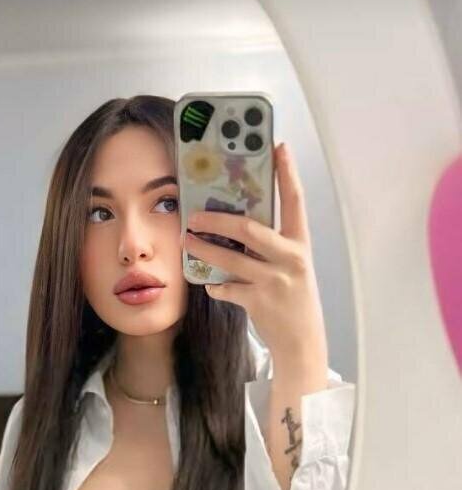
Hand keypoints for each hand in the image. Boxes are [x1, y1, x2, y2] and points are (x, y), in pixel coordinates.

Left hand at [183, 142, 327, 369]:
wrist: (302, 343)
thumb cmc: (292, 298)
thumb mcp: (289, 266)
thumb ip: (269, 245)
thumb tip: (235, 222)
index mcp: (300, 244)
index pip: (295, 201)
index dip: (288, 172)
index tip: (278, 146)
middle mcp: (291, 259)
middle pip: (251, 229)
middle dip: (219, 219)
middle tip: (194, 214)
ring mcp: (276, 282)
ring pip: (232, 259)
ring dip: (205, 249)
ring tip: (187, 241)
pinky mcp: (260, 303)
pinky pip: (227, 288)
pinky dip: (215, 286)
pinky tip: (209, 285)